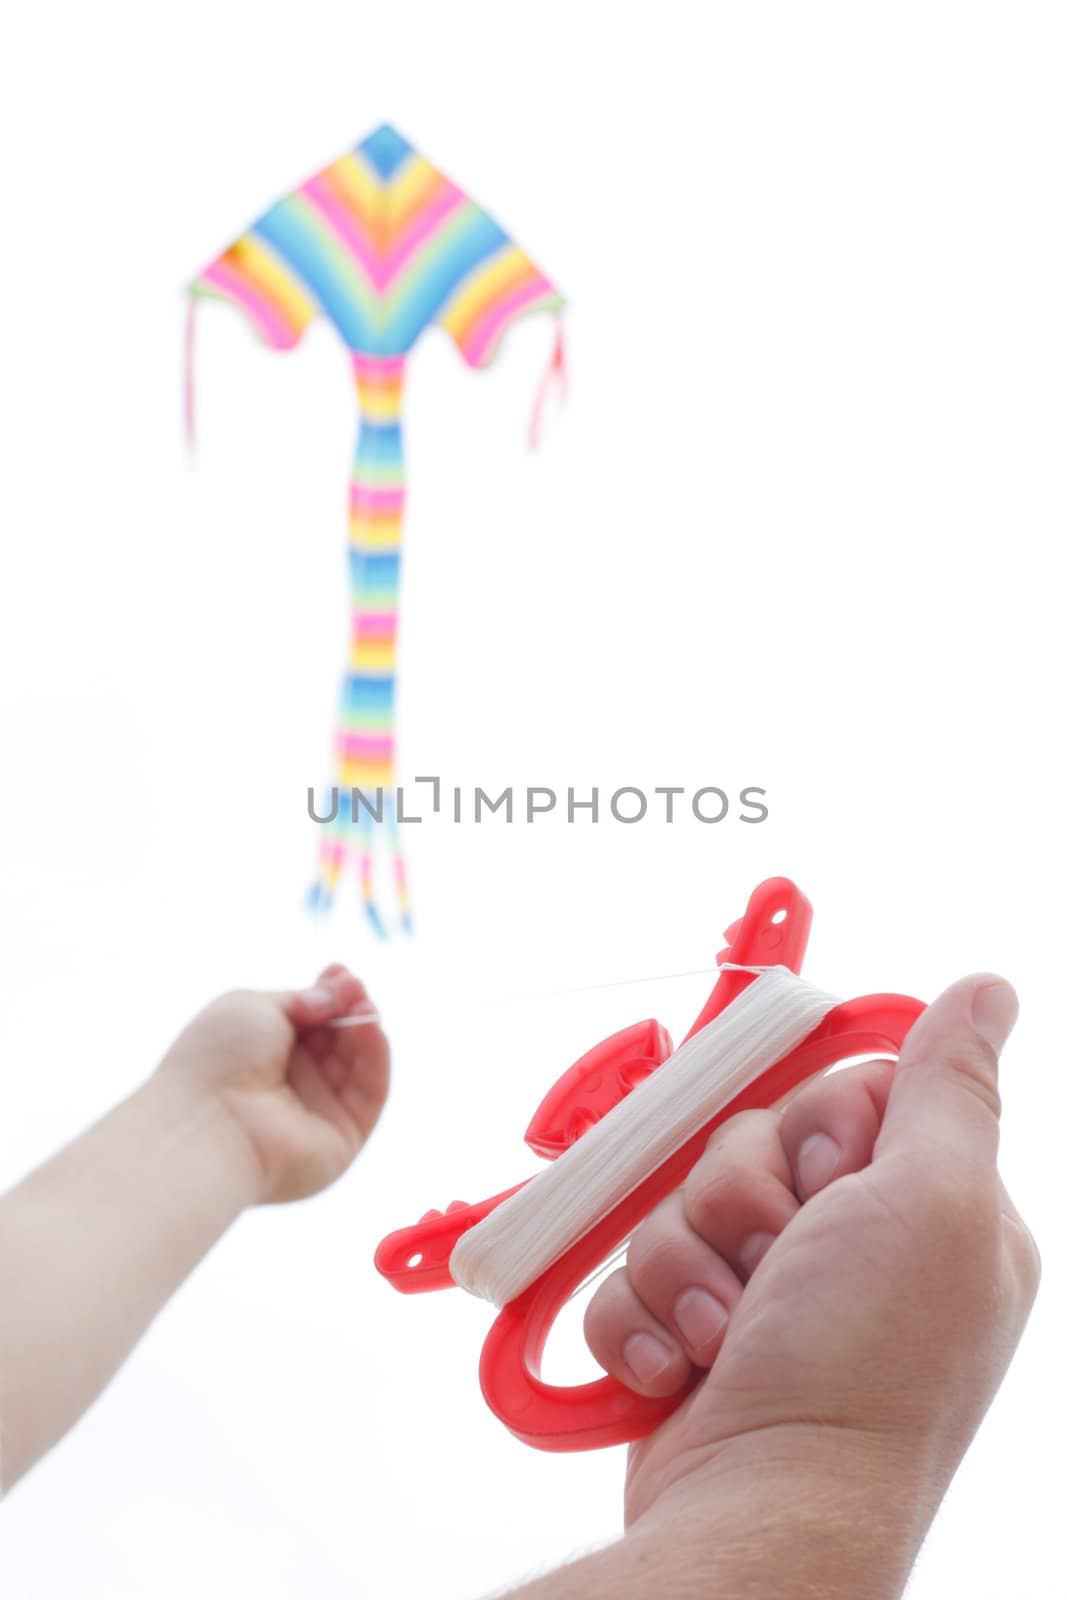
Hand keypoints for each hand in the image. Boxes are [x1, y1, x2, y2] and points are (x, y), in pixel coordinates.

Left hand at [155, 964, 389, 1204]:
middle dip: (349, 1006)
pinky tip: (372, 1028)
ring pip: (356, 1063)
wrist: (206, 1123)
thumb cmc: (217, 1060)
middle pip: (336, 1038)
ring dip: (364, 1027)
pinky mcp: (342, 1138)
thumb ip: (304, 998)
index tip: (338, 971)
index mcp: (263, 1052)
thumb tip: (338, 996)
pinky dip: (375, 1057)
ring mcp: (316, 1111)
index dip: (328, 994)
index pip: (310, 1020)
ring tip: (363, 1003)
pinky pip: (369, 1093)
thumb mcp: (255, 1006)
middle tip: (354, 985)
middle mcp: (289, 1083)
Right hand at [585, 975, 1039, 1538]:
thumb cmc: (864, 1370)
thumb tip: (987, 989)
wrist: (764, 1510)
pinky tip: (674, 1369)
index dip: (815, 1126)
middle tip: (771, 1264)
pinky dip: (638, 1319)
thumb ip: (950, 1088)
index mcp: (924, 1211)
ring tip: (719, 1336)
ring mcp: (766, 1299)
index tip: (827, 1178)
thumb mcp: (932, 1202)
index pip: (846, 1096)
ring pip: (679, 1207)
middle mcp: (848, 1250)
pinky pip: (629, 1276)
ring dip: (681, 1267)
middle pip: (747, 1145)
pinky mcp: (689, 1337)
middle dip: (736, 1201)